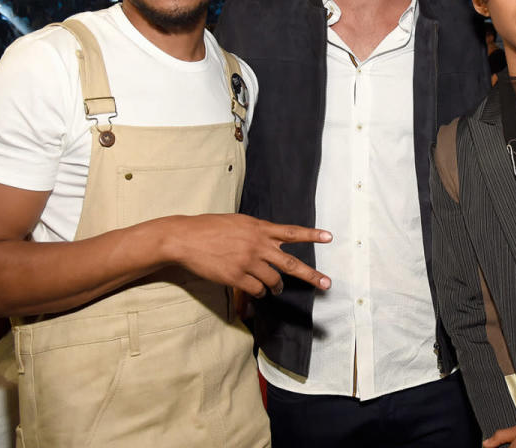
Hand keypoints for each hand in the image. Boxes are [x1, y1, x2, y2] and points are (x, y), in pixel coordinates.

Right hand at [166, 213, 331, 296]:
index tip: (329, 237)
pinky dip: (259, 292)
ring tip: (276, 289)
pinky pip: (256, 290)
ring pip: (273, 281)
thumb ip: (258, 232)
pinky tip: (256, 291)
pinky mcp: (236, 277)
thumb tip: (273, 242)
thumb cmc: (210, 228)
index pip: (291, 232)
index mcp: (259, 228)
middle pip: (290, 263)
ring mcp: (247, 262)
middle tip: (326, 284)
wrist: (186, 238)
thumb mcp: (238, 222)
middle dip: (311, 275)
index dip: (311, 235)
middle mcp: (257, 244)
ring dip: (276, 287)